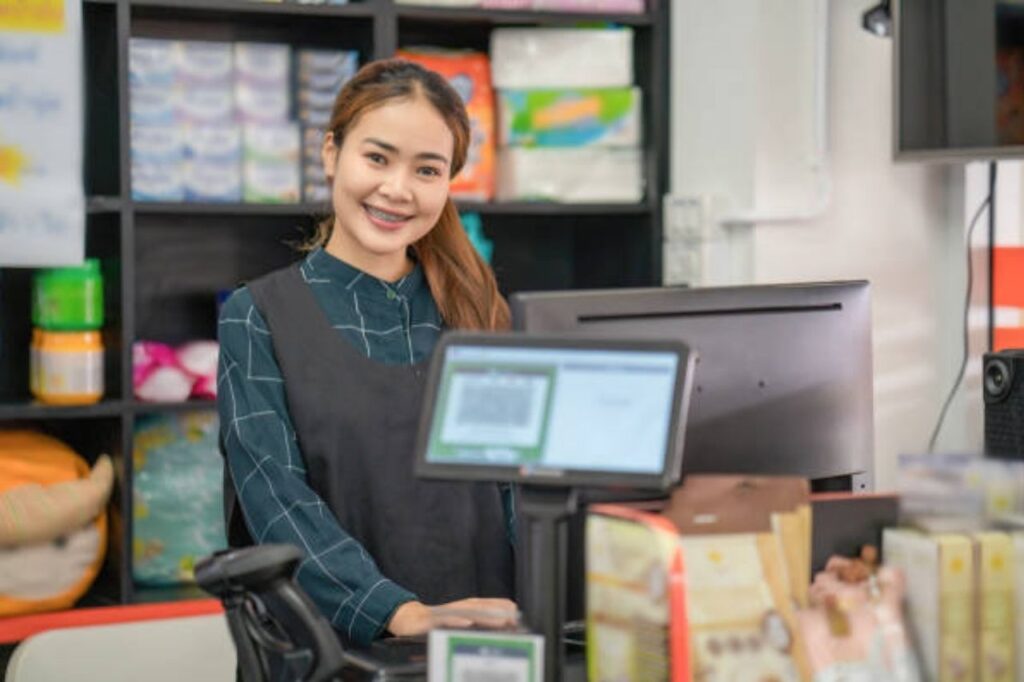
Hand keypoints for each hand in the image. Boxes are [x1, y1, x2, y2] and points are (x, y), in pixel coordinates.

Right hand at [387, 598, 518, 636]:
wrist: (407, 620)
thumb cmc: (436, 623)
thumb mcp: (458, 623)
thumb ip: (476, 623)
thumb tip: (500, 627)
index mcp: (465, 608)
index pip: (488, 605)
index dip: (503, 609)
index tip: (519, 614)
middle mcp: (457, 608)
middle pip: (482, 608)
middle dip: (499, 613)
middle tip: (515, 619)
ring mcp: (445, 613)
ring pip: (467, 613)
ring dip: (485, 616)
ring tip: (501, 620)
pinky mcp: (431, 621)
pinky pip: (444, 621)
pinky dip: (456, 620)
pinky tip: (467, 622)